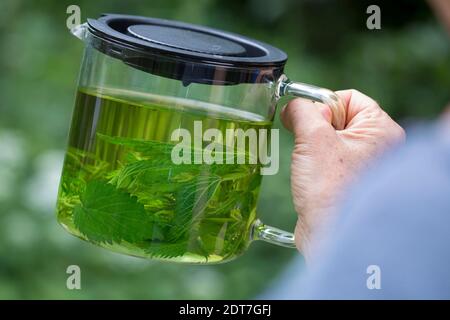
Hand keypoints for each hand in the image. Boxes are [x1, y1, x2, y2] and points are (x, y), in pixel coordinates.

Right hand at [280, 89, 404, 258]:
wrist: (328, 235)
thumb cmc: (329, 189)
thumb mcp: (312, 138)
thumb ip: (301, 111)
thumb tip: (292, 106)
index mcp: (380, 131)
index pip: (350, 98)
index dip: (324, 104)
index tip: (307, 120)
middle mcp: (378, 147)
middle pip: (339, 118)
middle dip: (315, 127)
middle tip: (307, 144)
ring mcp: (363, 166)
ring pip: (331, 140)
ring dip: (312, 147)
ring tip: (309, 164)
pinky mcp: (348, 182)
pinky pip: (328, 160)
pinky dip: (314, 163)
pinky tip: (309, 177)